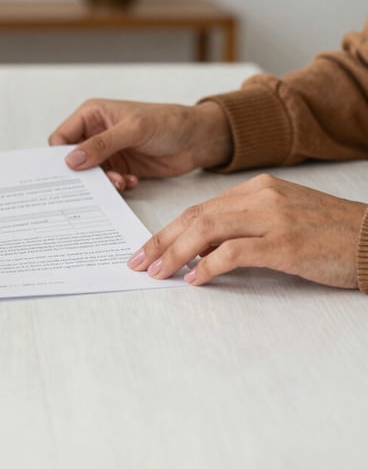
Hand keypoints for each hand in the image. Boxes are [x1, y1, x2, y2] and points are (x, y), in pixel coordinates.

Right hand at [49, 99, 231, 189]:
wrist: (198, 139)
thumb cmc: (167, 122)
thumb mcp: (133, 130)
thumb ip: (101, 144)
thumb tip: (71, 160)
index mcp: (91, 115)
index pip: (61, 137)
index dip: (60, 155)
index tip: (70, 172)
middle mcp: (96, 133)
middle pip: (73, 159)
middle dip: (82, 173)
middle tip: (94, 184)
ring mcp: (108, 152)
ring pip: (90, 174)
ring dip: (103, 182)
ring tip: (121, 182)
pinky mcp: (121, 167)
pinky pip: (107, 182)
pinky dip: (117, 186)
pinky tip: (132, 182)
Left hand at [128, 173, 365, 289]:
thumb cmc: (328, 232)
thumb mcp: (282, 216)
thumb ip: (244, 225)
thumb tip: (202, 249)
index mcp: (257, 188)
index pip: (200, 208)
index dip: (169, 229)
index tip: (148, 248)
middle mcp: (260, 197)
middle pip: (195, 217)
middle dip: (161, 241)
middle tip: (140, 262)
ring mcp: (272, 218)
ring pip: (207, 230)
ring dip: (176, 253)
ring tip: (159, 272)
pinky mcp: (285, 243)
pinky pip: (234, 253)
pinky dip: (209, 266)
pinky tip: (196, 280)